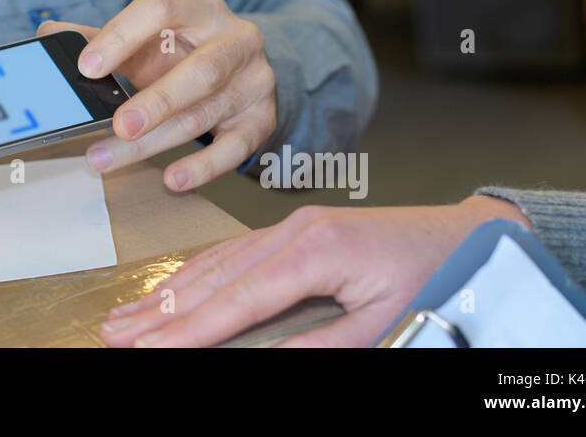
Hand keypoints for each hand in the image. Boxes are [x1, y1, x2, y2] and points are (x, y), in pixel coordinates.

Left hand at [37, 0, 275, 189]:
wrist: (241, 69)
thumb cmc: (184, 50)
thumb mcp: (147, 39)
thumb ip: (101, 38)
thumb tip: (49, 33)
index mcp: (199, 6)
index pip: (160, 9)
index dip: (122, 36)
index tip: (86, 66)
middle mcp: (236, 38)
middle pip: (199, 70)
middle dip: (156, 101)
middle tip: (117, 125)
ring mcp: (255, 80)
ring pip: (204, 114)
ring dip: (155, 142)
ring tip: (108, 159)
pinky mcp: (261, 118)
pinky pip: (235, 148)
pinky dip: (203, 166)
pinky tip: (173, 179)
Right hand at [99, 195, 532, 346]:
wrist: (472, 235)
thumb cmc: (437, 276)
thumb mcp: (383, 324)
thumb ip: (317, 346)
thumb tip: (261, 361)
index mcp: (315, 249)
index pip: (235, 298)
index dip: (185, 330)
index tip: (144, 350)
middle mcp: (294, 229)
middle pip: (213, 276)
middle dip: (160, 309)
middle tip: (113, 333)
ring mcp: (292, 224)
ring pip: (217, 260)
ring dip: (170, 290)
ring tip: (129, 315)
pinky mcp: (297, 228)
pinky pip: (235, 251)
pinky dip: (198, 274)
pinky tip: (176, 288)